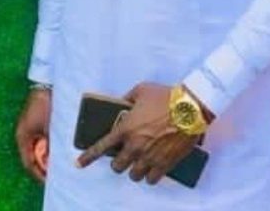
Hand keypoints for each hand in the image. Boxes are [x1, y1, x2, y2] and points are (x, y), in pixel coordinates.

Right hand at [15, 87, 51, 183]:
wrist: (47, 83)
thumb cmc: (46, 104)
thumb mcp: (50, 127)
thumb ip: (52, 144)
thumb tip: (58, 159)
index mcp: (22, 138)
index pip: (28, 163)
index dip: (39, 174)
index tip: (49, 181)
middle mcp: (23, 135)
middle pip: (32, 157)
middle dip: (43, 166)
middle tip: (55, 174)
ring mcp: (29, 128)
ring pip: (36, 149)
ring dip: (46, 157)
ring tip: (57, 163)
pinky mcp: (35, 122)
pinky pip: (40, 140)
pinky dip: (47, 147)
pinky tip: (58, 148)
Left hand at [76, 83, 201, 185]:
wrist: (190, 108)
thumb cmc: (166, 96)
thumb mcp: (141, 90)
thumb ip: (127, 98)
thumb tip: (122, 103)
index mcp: (126, 129)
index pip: (101, 147)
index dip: (88, 157)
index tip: (79, 164)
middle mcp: (135, 146)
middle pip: (117, 166)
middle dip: (119, 162)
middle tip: (124, 157)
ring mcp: (149, 157)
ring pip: (134, 175)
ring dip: (135, 170)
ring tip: (140, 163)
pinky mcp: (165, 164)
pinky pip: (152, 179)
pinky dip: (150, 176)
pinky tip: (152, 171)